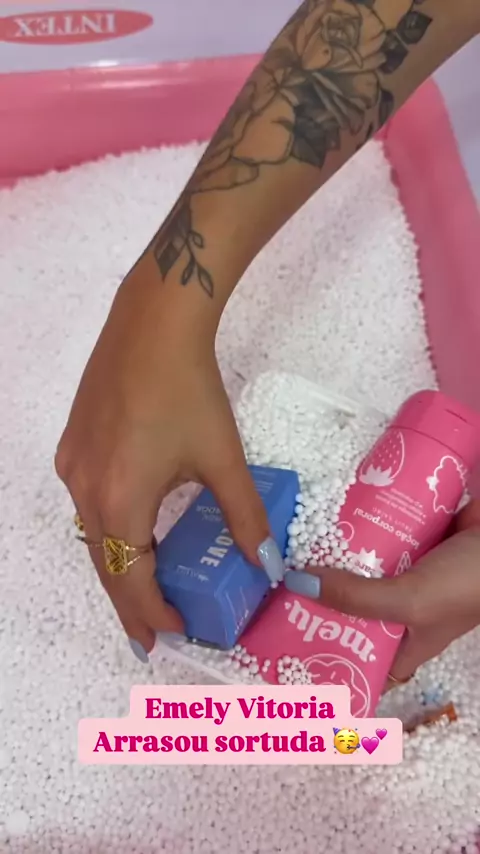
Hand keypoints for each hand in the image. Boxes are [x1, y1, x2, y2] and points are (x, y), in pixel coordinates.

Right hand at [55, 261, 277, 661]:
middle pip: (106, 566)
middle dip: (130, 604)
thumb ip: (244, 516)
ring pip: (94, 537)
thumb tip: (269, 563)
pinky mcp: (72, 447)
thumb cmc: (190, 391)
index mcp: (121, 500)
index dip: (153, 612)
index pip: (132, 578)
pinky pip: (87, 505)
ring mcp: (73, 468)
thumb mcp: (222, 457)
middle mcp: (86, 491)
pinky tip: (131, 532)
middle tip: (153, 634)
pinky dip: (110, 532)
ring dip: (119, 568)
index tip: (176, 634)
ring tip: (145, 593)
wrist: (151, 324)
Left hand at [285, 501, 479, 687]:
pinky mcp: (409, 536)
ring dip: (330, 558)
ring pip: (358, 569)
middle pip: (349, 610)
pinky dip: (354, 528)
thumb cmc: (470, 583)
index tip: (281, 652)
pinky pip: (373, 535)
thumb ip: (357, 598)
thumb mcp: (411, 601)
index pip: (360, 664)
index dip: (327, 663)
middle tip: (268, 587)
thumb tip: (296, 584)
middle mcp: (402, 609)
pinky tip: (321, 518)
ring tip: (284, 549)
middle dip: (316, 600)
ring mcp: (405, 571)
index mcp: (405, 642)